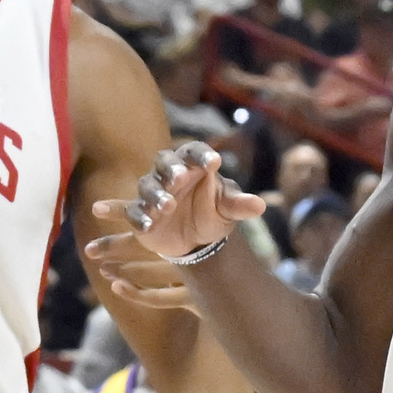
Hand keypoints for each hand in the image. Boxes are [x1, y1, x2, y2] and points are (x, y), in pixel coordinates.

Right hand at [87, 141, 264, 301]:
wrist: (196, 240)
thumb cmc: (213, 213)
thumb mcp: (228, 210)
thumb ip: (240, 205)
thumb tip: (260, 205)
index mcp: (192, 166)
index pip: (194, 152)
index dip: (202, 155)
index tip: (214, 162)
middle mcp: (169, 174)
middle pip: (164, 163)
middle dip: (171, 170)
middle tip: (180, 177)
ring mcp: (152, 193)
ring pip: (147, 187)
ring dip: (155, 195)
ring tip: (166, 206)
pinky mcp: (140, 213)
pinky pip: (131, 211)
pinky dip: (133, 215)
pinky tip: (143, 224)